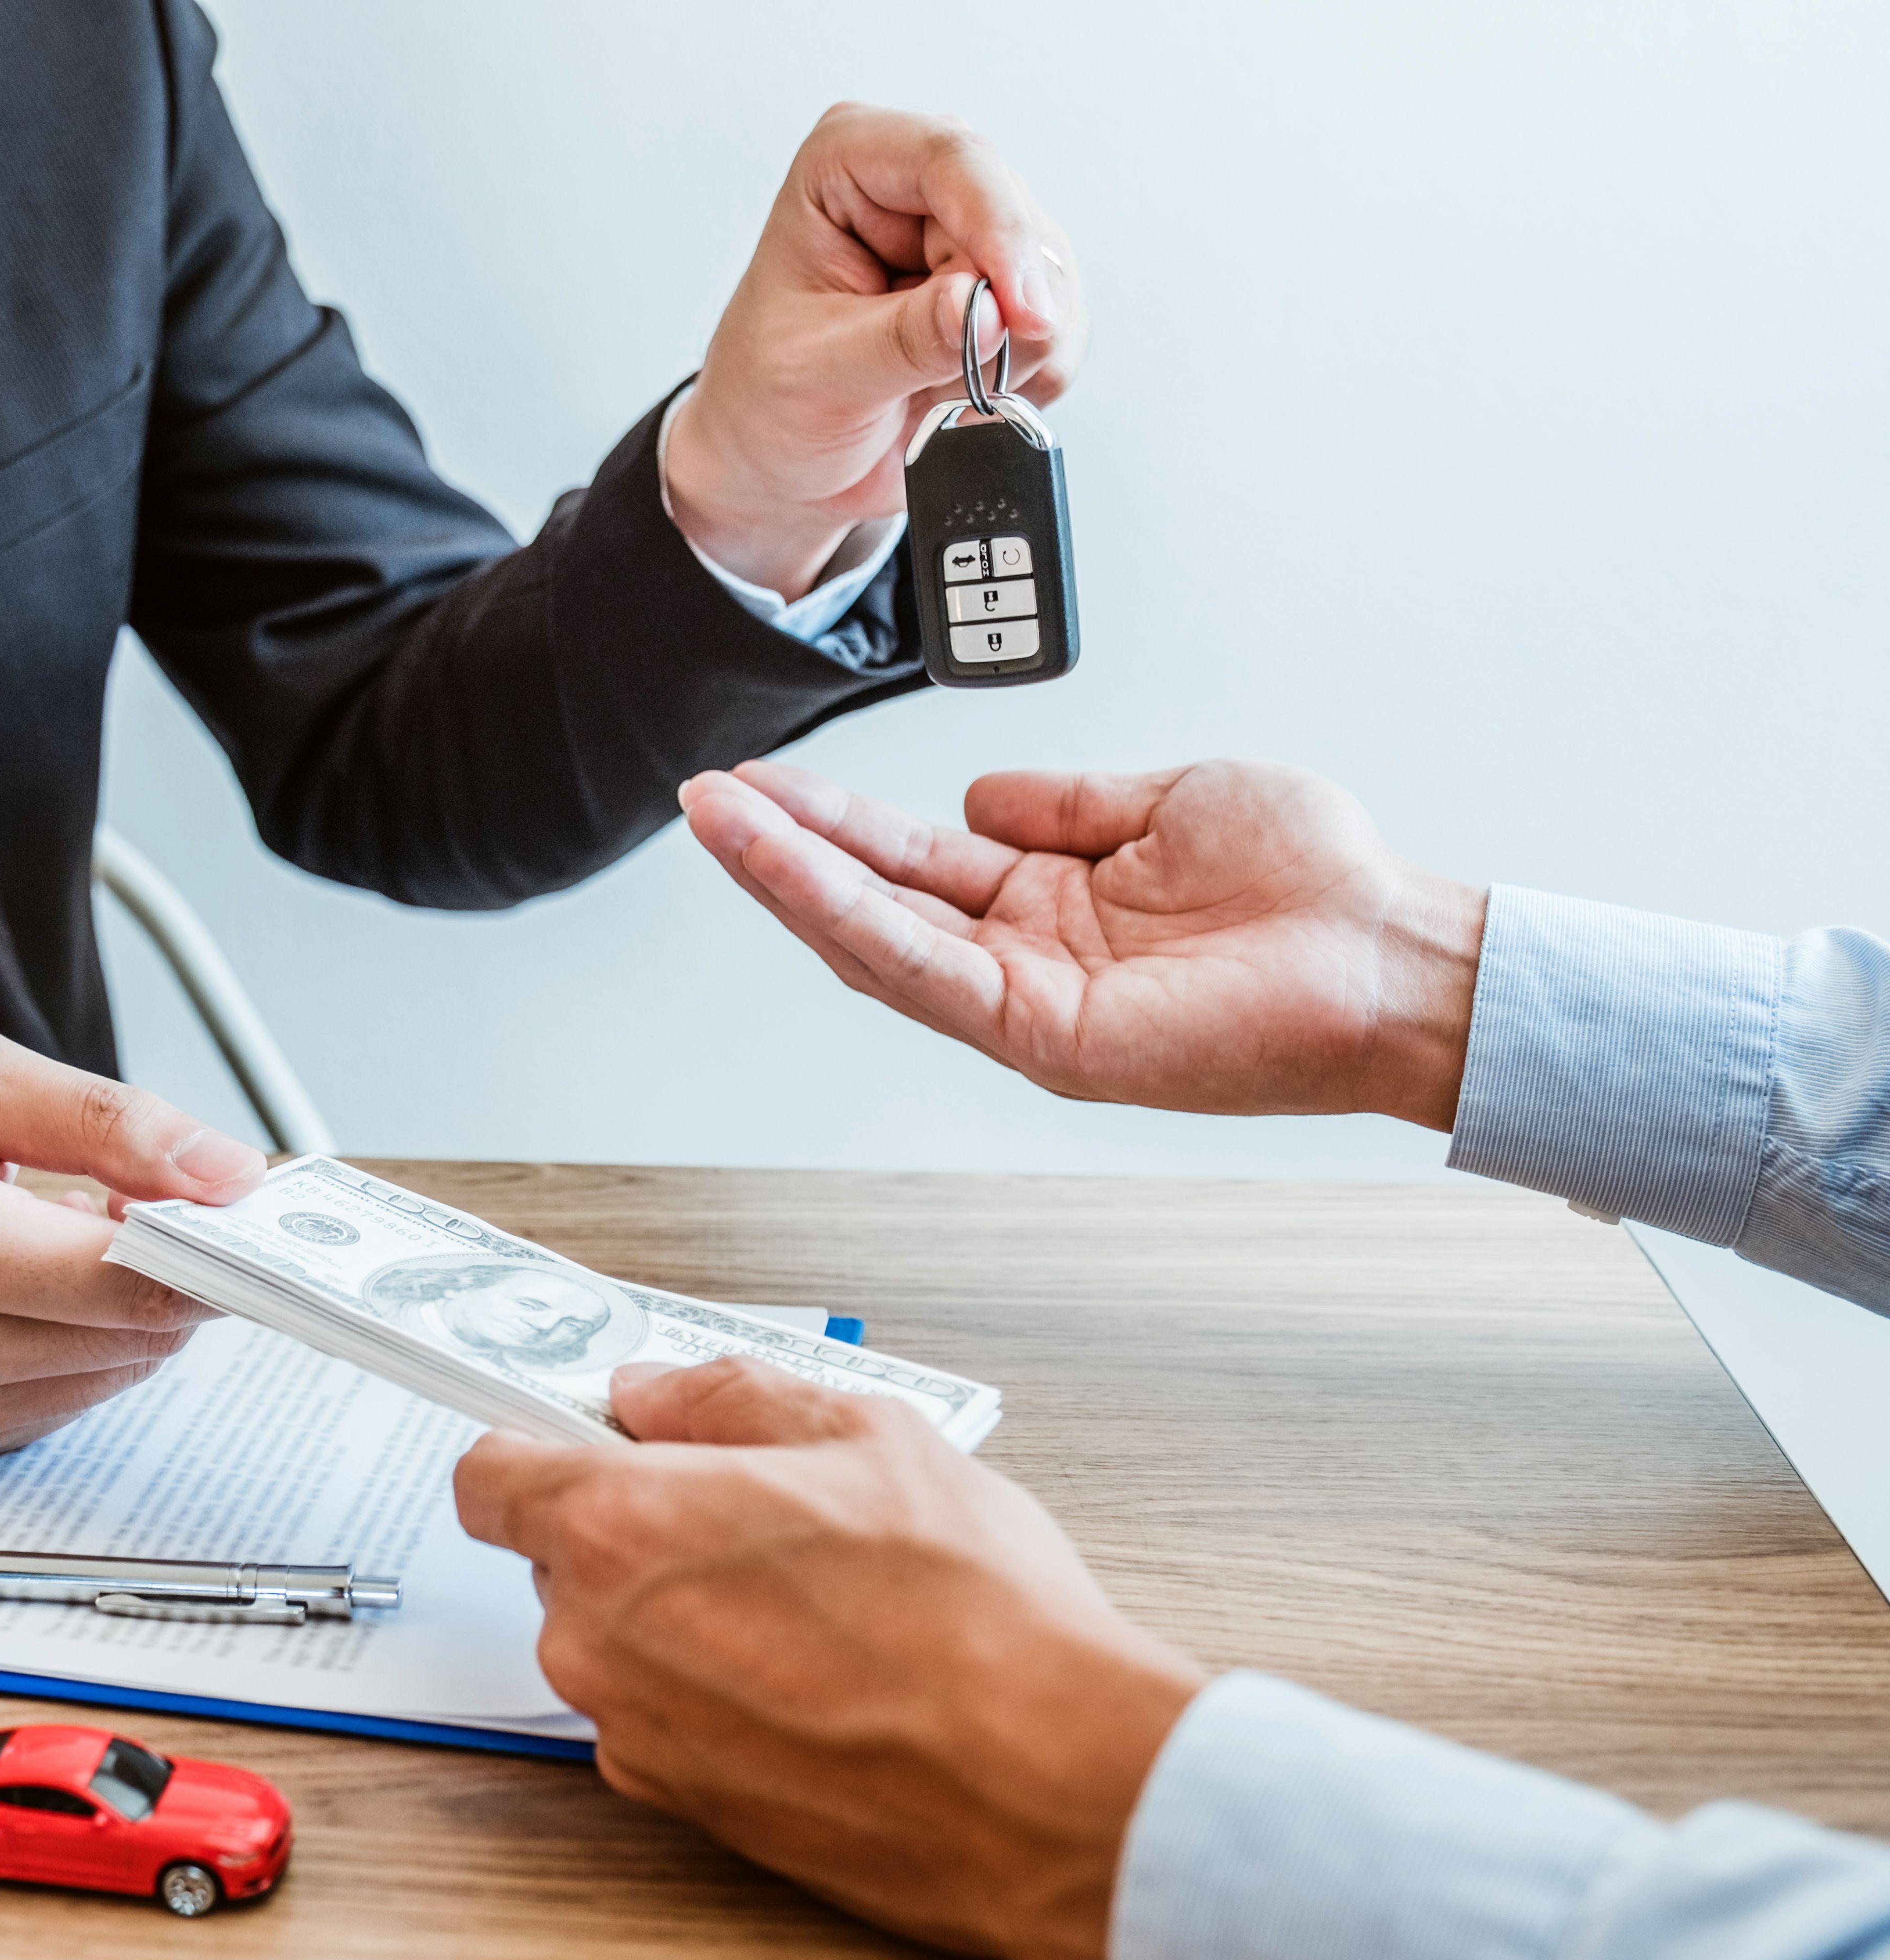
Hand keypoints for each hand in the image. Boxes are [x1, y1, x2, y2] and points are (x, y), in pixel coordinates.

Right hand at [0, 1029, 265, 1470]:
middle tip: (148, 1205)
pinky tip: (20, 1295)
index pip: (124, 1276)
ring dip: (121, 1311)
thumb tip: (228, 1172)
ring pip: (109, 1375)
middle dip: (168, 1269)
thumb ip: (106, 1121)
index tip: (241, 1214)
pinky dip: (72, 1350)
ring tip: (59, 1239)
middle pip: (131, 1332)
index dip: (205, 1246)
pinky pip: (59, 1407)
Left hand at [453, 1358, 1202, 1959]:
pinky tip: (820, 1686)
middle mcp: (596, 1638)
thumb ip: (730, 1396)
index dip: (535, 1450)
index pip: (489, 1477)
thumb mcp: (866, 1436)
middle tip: (757, 1522)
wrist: (1044, 1786)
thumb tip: (655, 1393)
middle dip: (638, 1533)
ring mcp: (633, 1733)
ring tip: (814, 1610)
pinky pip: (665, 1721)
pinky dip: (719, 1698)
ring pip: (619, 1644)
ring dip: (685, 1618)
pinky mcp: (682, 1808)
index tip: (585, 1444)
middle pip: (564, 1561)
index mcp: (615, 1527)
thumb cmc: (969, 1611)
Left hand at [667, 104, 1086, 599]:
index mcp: (847, 163)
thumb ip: (905, 340)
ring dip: (1007, 358)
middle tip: (936, 384)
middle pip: (1013, 223)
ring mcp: (970, 234)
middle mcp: (918, 183)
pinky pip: (1059, 329)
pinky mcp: (1005, 291)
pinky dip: (1021, 379)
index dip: (1001, 231)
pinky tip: (956, 397)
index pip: (953, 158)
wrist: (780, 463)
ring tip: (927, 393)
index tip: (1021, 314)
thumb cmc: (767, 404)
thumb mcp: (819, 375)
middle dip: (997, 316)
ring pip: (1049, 279)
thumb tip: (984, 308)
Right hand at [682, 758, 1489, 1129]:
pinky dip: (851, 918)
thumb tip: (979, 795)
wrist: (1392, 949)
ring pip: (877, 939)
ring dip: (788, 878)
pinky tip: (794, 871)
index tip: (766, 783)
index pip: (913, 861)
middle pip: (873, 901)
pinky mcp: (1045, 1036)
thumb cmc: (1314, 886)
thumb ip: (1067, 802)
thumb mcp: (1168, 799)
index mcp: (1050, 903)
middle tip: (706, 797)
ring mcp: (1029, 1003)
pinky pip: (925, 971)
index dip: (833, 824)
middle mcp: (1025, 959)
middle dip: (782, 848)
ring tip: (719, 820)